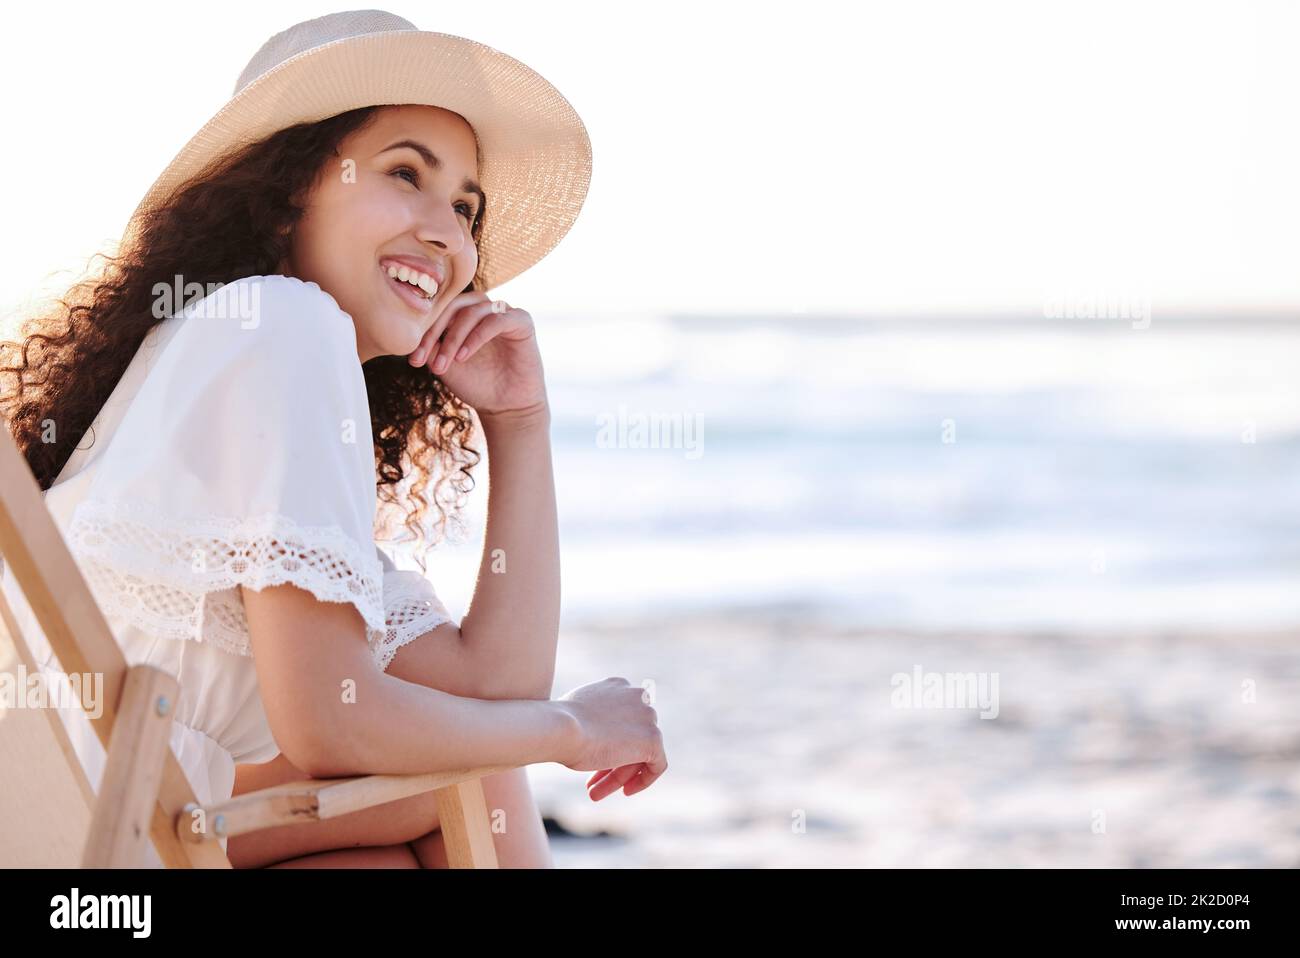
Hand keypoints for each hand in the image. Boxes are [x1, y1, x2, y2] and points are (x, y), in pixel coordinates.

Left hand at [407, 292, 547, 416]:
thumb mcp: (445, 365)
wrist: (506, 408)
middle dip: (435, 331)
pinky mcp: (522, 322)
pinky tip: (464, 356)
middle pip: (454, 305)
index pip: (440, 310)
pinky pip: (496, 320)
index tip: (413, 359)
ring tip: (445, 363)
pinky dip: (476, 336)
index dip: (424, 331)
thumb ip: (430, 346)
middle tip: (424, 358)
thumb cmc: (476, 385)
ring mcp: (504, 313)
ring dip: (454, 338)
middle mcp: (485, 309)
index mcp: (466, 315)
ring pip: (472, 312)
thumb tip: (409, 332)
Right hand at [556, 677, 667, 799]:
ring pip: (639, 753)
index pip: (622, 719)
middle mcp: (638, 696)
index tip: (594, 760)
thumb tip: (591, 733)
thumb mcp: (574, 713)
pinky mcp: (653, 738)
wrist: (561, 728)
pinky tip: (625, 791)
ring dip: (618, 775)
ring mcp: (648, 716)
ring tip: (595, 794)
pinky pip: (657, 764)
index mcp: (618, 685)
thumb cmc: (557, 724)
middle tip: (591, 783)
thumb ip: (592, 719)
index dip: (608, 742)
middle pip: (631, 737)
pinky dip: (644, 779)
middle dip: (611, 763)